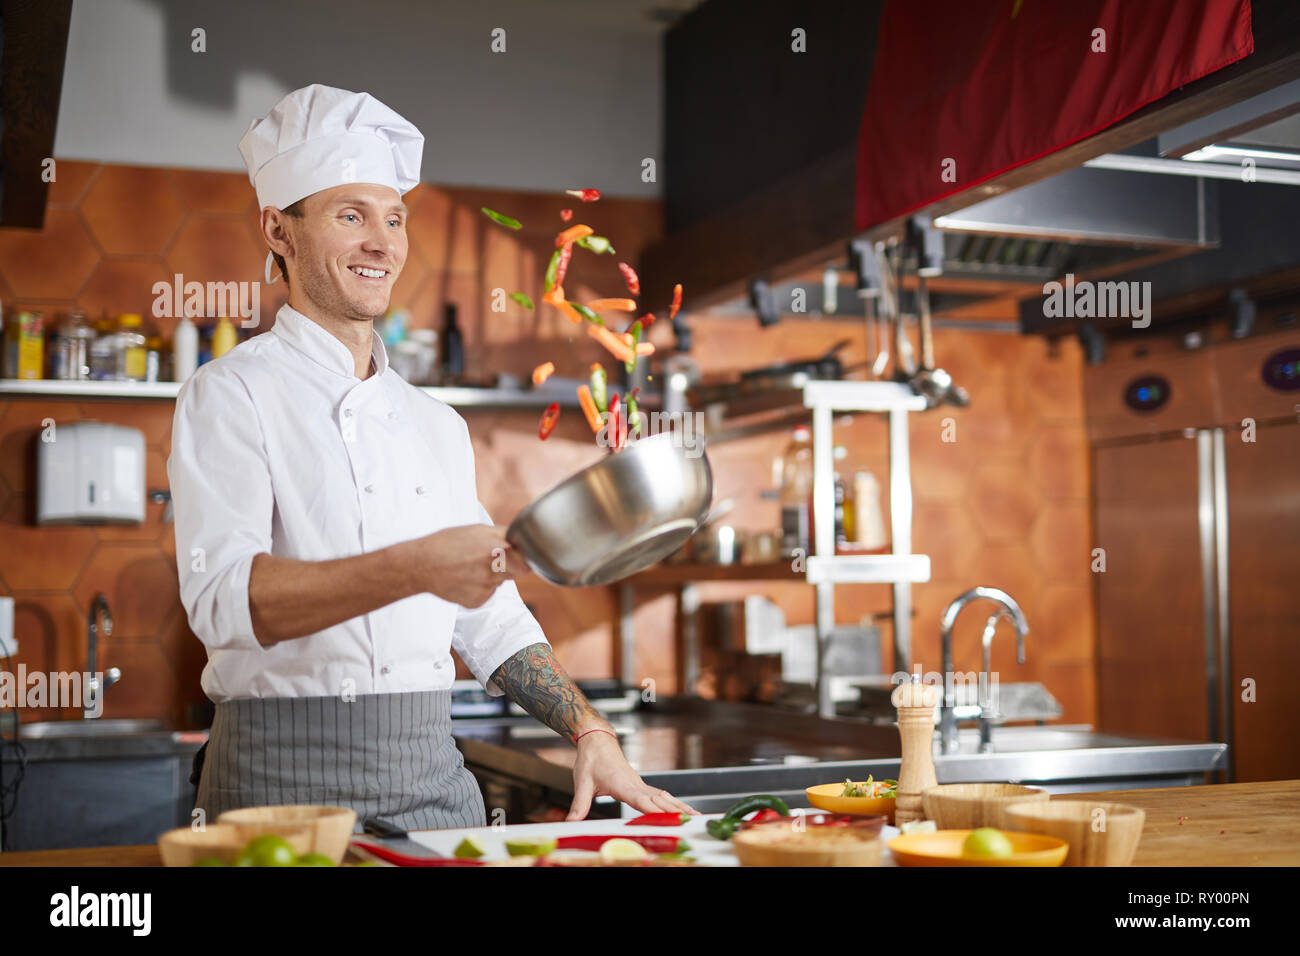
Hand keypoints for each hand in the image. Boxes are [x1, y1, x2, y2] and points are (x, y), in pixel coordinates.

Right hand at [411, 524, 530, 607]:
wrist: (421, 565)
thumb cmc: (447, 544)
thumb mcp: (477, 530)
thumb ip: (503, 535)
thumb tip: (521, 539)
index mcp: (496, 551)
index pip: (527, 561)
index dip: (524, 557)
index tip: (519, 554)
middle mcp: (493, 572)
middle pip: (517, 573)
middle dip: (509, 565)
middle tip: (490, 558)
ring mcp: (485, 589)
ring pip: (500, 582)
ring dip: (492, 575)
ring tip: (471, 567)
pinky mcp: (477, 602)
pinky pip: (487, 593)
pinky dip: (480, 587)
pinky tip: (465, 579)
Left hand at [566, 731, 697, 820]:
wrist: (596, 738)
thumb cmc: (590, 759)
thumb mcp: (581, 783)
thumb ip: (579, 805)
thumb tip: (570, 823)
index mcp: (623, 785)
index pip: (642, 801)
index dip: (656, 811)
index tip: (670, 818)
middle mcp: (636, 784)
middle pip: (661, 800)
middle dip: (678, 811)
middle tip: (695, 821)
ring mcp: (640, 784)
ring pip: (664, 797)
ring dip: (680, 806)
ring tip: (696, 816)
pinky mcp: (640, 785)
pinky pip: (660, 795)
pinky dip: (672, 802)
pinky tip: (680, 809)